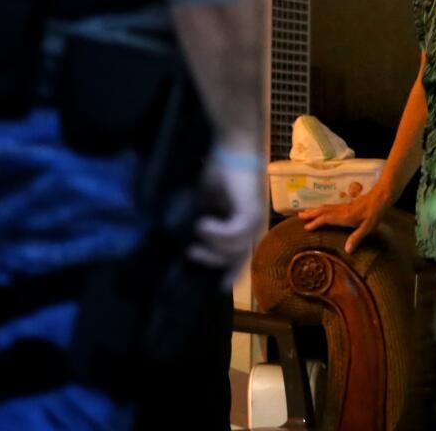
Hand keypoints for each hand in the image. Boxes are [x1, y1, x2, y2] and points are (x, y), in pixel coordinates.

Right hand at [187, 150, 265, 288]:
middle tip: (192, 253)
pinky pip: (234, 234)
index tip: (219, 287)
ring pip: (234, 248)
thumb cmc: (219, 169)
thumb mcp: (204, 201)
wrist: (231, 147)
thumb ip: (198, 219)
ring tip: (197, 229)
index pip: (239, 255)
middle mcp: (251, 224)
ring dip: (213, 245)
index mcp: (242, 223)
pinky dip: (217, 233)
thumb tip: (182, 238)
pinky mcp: (250, 210)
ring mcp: (253, 218)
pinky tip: (203, 224)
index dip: (230, 271)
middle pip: (236, 257)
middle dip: (214, 261)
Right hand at [299, 188, 389, 254]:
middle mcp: (341, 211)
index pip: (326, 219)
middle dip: (310, 214)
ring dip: (314, 210)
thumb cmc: (375, 213)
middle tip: (298, 216)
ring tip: (305, 212)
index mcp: (344, 216)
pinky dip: (322, 208)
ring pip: (325, 207)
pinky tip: (321, 209)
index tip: (306, 227)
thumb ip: (357, 238)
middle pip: (322, 211)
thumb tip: (347, 250)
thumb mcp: (368, 227)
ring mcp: (343, 207)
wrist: (380, 197)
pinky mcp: (346, 205)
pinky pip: (330, 206)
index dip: (315, 223)